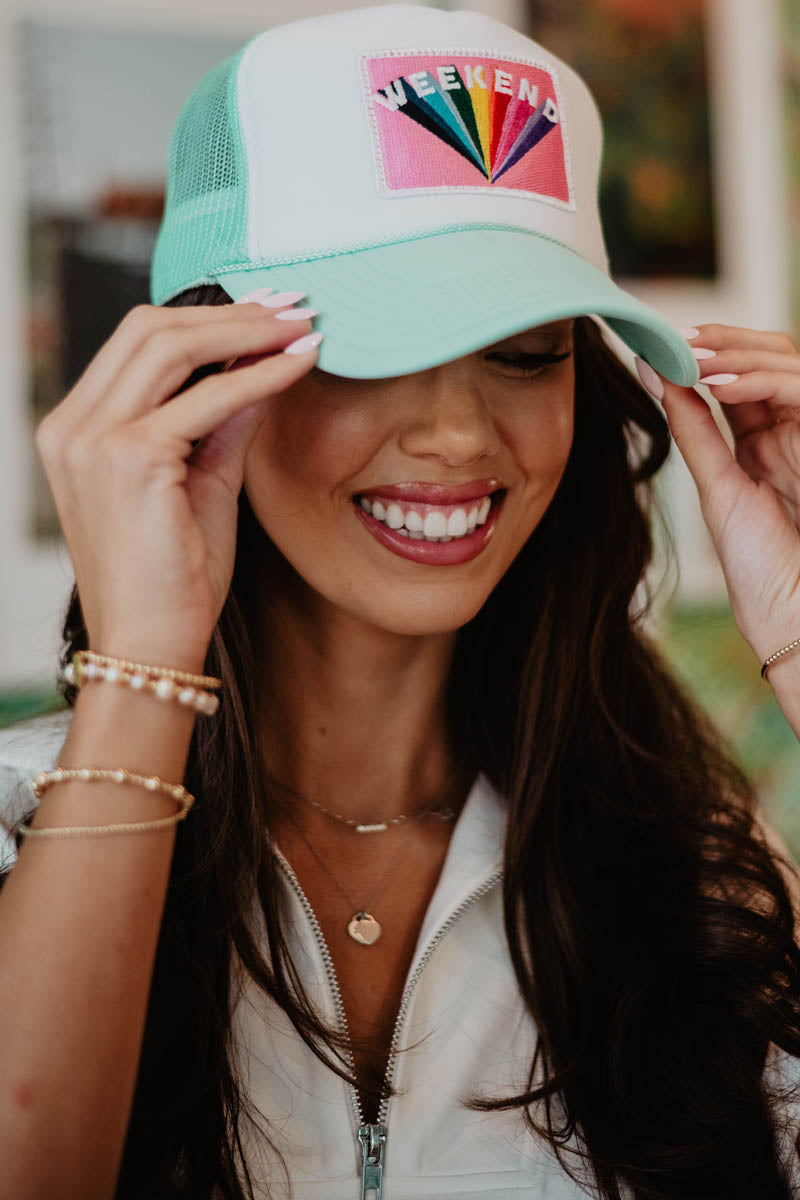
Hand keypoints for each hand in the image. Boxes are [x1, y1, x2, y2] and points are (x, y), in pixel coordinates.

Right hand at [35, 301, 320, 669]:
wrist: (151, 644)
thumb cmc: (174, 577)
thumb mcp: (202, 483)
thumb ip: (224, 423)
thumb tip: (262, 368)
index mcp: (78, 430)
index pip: (138, 345)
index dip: (207, 319)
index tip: (267, 311)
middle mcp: (73, 426)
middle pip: (148, 329)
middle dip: (228, 312)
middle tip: (293, 305)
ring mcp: (92, 438)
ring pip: (170, 345)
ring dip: (244, 329)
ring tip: (301, 324)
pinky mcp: (129, 458)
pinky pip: (206, 398)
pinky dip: (258, 375)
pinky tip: (300, 364)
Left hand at [637, 324, 799, 667]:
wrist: (791, 607)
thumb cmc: (759, 560)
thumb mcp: (718, 481)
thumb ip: (693, 428)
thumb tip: (653, 377)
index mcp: (763, 439)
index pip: (737, 376)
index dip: (707, 352)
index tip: (662, 342)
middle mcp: (790, 428)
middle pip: (766, 356)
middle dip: (721, 340)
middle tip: (675, 335)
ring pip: (784, 362)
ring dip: (735, 351)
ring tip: (688, 353)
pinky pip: (797, 389)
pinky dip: (757, 379)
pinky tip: (718, 383)